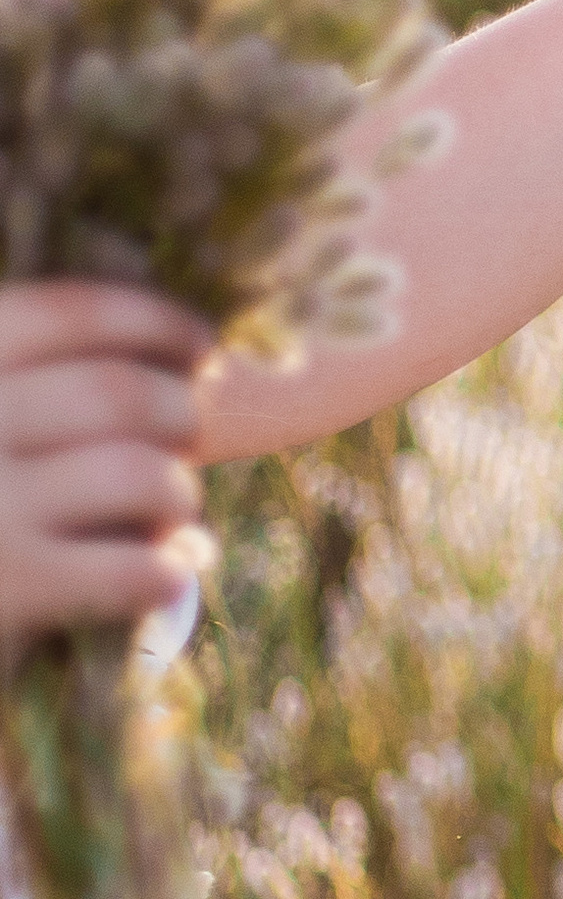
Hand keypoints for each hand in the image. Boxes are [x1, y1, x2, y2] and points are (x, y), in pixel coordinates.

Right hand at [0, 285, 209, 638]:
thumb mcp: (4, 415)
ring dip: (178, 494)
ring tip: (171, 516)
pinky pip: (135, 567)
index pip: (71, 314)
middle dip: (179, 414)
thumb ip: (59, 379)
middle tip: (185, 442)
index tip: (202, 345)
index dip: (156, 323)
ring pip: (139, 474)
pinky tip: (164, 577)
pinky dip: (169, 570)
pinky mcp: (14, 585)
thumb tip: (207, 359)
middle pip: (118, 393)